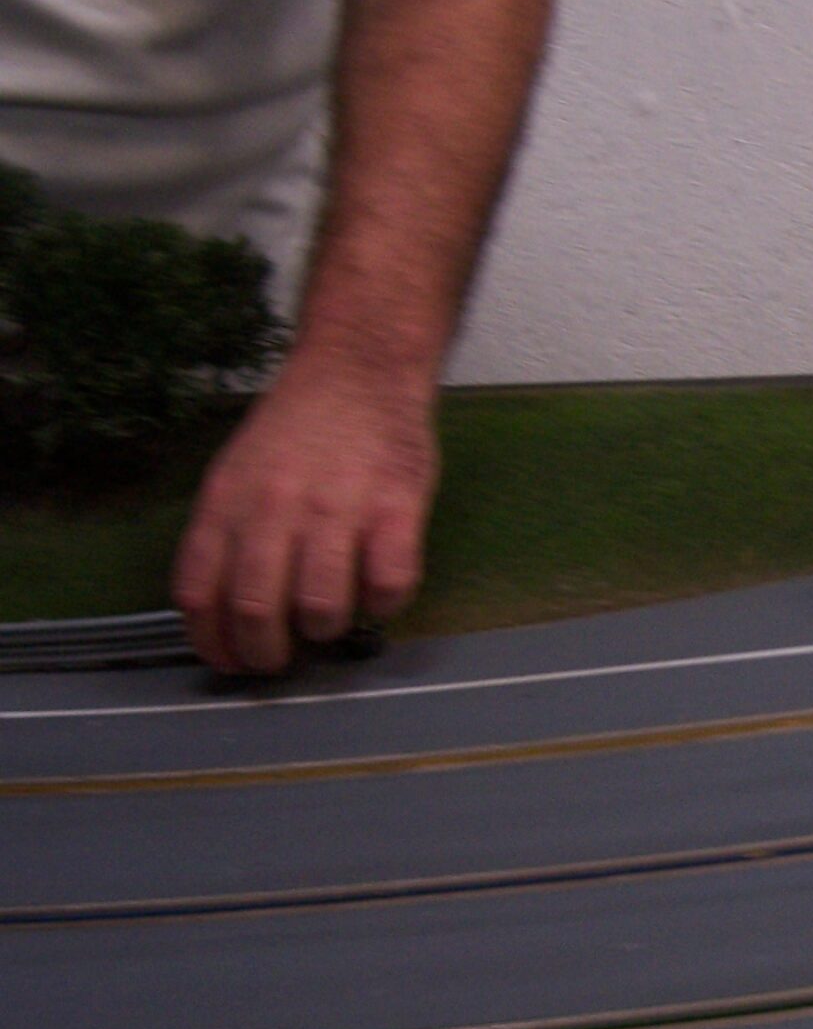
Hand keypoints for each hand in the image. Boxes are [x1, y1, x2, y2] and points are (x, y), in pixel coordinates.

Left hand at [172, 360, 437, 673]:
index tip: (229, 662)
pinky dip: (384, 603)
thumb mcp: (239, 471)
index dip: (212, 642)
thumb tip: (227, 608)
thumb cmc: (300, 426)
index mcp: (228, 501)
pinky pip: (390, 585)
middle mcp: (276, 507)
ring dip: (325, 628)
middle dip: (266, 653)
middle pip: (257, 609)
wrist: (359, 367)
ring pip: (322, 607)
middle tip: (281, 660)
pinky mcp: (397, 509)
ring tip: (331, 619)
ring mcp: (338, 508)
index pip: (200, 591)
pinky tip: (379, 588)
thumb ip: (230, 532)